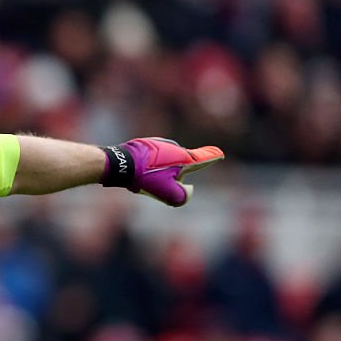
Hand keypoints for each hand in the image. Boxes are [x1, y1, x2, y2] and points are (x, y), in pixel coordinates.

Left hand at [102, 137, 223, 206]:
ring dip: (159, 172)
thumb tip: (187, 192)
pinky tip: (137, 174)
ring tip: (144, 180)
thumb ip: (182, 196)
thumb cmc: (145, 177)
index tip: (219, 154)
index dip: (212, 157)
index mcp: (183, 158)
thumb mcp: (166, 192)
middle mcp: (175, 147)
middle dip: (175, 176)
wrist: (120, 163)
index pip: (204, 157)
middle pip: (181, 165)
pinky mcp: (147, 144)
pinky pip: (153, 159)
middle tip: (158, 184)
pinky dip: (149, 167)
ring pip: (165, 163)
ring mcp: (160, 144)